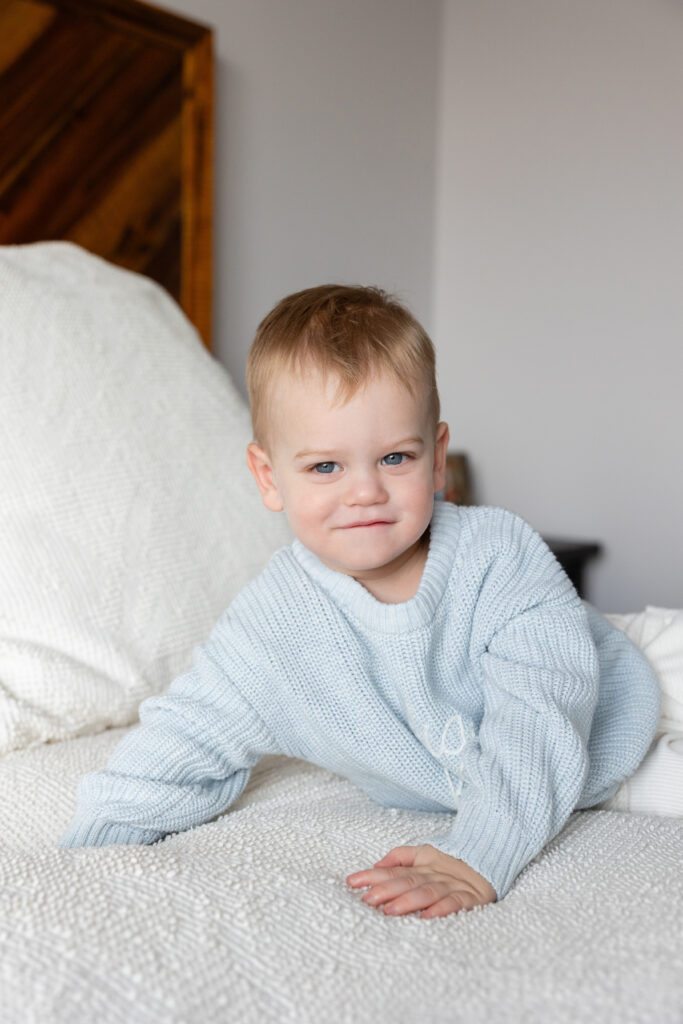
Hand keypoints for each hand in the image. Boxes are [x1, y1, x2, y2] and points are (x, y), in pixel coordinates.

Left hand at [346, 844, 496, 918]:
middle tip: (367, 899)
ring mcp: (451, 886)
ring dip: (408, 901)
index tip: (352, 882)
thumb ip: (400, 857)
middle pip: (407, 881)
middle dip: (386, 890)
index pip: (393, 871)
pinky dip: (441, 910)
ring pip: (427, 892)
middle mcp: (434, 875)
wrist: (490, 861)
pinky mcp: (469, 898)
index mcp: (422, 866)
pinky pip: (454, 904)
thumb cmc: (451, 864)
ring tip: (390, 910)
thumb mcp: (425, 854)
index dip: (372, 876)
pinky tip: (426, 917)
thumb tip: (376, 863)